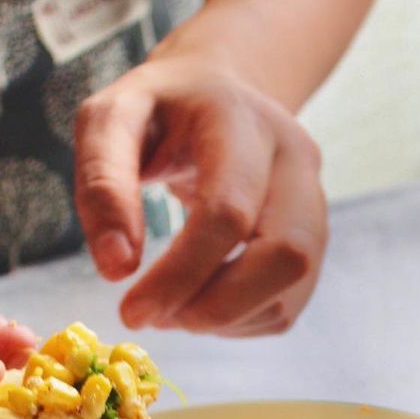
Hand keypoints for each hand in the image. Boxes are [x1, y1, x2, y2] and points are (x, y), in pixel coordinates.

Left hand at [74, 42, 326, 337]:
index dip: (182, 273)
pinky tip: (201, 298)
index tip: (133, 312)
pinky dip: (236, 322)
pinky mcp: (315, 247)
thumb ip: (103, 184)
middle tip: (156, 319)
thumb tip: (117, 268)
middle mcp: (297, 164)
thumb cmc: (160, 113)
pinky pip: (284, 308)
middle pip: (283, 258)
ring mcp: (316, 209)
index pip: (229, 211)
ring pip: (288, 293)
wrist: (220, 95)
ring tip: (172, 306)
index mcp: (245, 123)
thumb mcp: (110, 121)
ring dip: (223, 320)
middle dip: (214, 308)